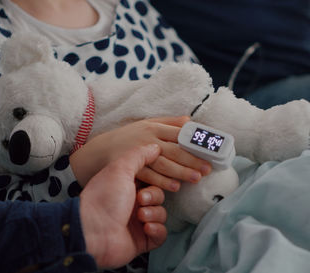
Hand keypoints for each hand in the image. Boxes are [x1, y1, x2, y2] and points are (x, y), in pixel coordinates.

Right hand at [70, 116, 211, 190]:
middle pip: (174, 150)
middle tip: (207, 168)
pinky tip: (175, 187)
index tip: (210, 150)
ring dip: (181, 171)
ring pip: (164, 163)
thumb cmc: (127, 137)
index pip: (179, 134)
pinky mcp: (131, 168)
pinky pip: (149, 176)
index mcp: (154, 127)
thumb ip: (169, 122)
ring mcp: (139, 154)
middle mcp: (148, 139)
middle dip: (192, 159)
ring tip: (196, 178)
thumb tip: (190, 121)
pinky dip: (162, 182)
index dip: (195, 142)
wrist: (99, 150)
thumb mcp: (146, 124)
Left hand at [80, 144, 167, 268]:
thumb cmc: (103, 199)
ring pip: (160, 214)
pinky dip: (157, 230)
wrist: (92, 232)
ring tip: (140, 216)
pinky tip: (146, 228)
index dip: (156, 179)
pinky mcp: (142, 240)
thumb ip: (139, 156)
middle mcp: (131, 203)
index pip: (150, 179)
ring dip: (154, 214)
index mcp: (125, 185)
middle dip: (153, 197)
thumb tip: (155, 147)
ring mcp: (137, 222)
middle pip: (158, 196)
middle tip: (140, 200)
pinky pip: (160, 234)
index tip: (160, 177)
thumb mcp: (120, 169)